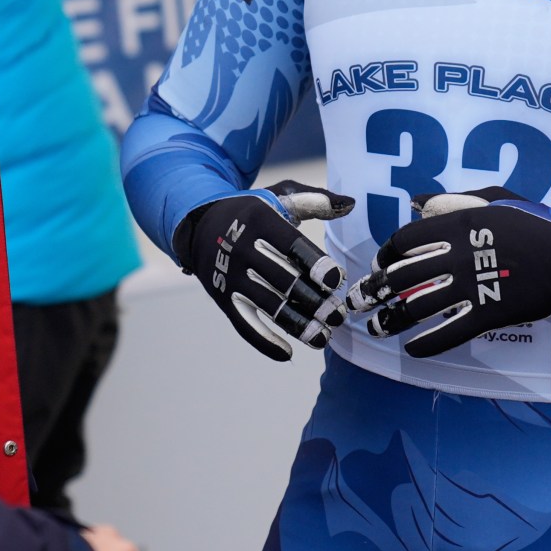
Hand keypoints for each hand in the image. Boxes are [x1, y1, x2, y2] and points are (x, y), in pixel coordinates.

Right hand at [173, 181, 356, 360]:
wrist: (198, 224)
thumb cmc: (250, 212)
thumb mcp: (277, 197)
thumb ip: (314, 201)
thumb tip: (351, 204)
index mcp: (259, 221)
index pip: (292, 246)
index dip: (316, 264)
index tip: (337, 281)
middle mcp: (242, 249)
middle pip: (284, 281)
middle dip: (315, 301)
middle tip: (338, 316)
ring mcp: (230, 276)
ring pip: (269, 306)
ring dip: (298, 325)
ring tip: (323, 338)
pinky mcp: (222, 298)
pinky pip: (244, 324)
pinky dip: (264, 341)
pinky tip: (287, 353)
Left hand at [353, 189, 550, 357]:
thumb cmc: (536, 221)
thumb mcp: (496, 199)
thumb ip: (453, 201)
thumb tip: (416, 203)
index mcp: (459, 225)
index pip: (405, 241)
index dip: (387, 254)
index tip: (383, 265)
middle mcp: (460, 256)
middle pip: (405, 275)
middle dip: (380, 289)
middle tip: (369, 298)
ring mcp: (474, 287)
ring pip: (419, 306)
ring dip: (393, 319)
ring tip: (378, 327)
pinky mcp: (489, 313)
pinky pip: (449, 333)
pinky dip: (426, 344)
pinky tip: (413, 349)